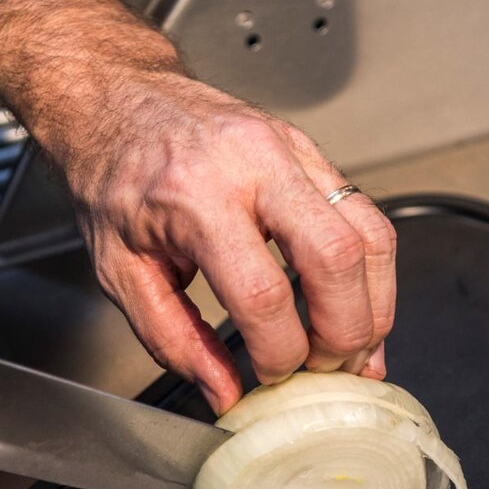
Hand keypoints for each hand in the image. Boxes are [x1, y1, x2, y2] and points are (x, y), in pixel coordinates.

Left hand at [37, 64, 396, 414]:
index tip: (271, 376)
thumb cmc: (113, 175)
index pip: (262, 293)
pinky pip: (364, 214)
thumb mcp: (120, 269)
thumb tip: (224, 391)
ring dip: (374, 304)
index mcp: (196, 196)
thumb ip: (172, 337)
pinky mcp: (310, 151)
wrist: (116, 97)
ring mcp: (291, 150)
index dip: (278, 352)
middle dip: (346, 332)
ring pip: (370, 233)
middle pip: (336, 259)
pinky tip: (355, 303)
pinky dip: (369, 270)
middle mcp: (253, 163)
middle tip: (329, 369)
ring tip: (355, 347)